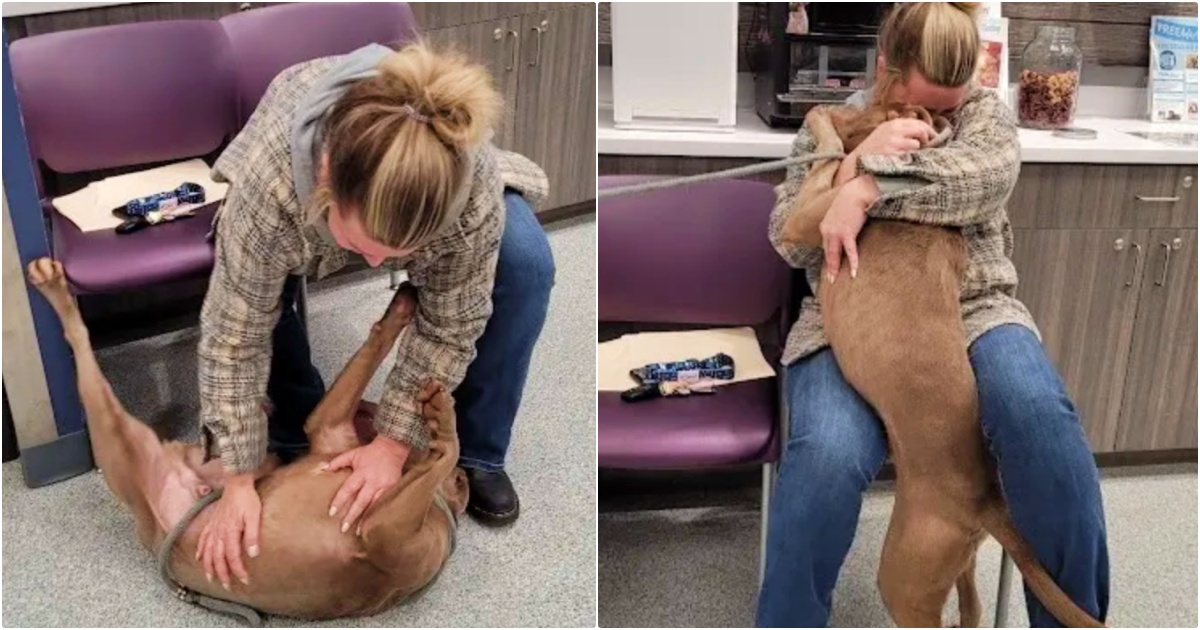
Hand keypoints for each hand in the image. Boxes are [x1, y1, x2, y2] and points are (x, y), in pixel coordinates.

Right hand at [196, 473, 260, 588]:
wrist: (237, 484)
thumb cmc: (247, 500)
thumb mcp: (254, 516)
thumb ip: (252, 536)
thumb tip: (252, 554)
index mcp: (229, 533)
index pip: (233, 557)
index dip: (238, 571)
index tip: (244, 580)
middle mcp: (218, 533)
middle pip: (218, 559)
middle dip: (223, 574)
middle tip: (228, 586)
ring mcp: (213, 529)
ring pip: (208, 552)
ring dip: (209, 567)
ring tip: (211, 578)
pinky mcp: (211, 523)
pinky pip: (203, 540)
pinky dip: (201, 551)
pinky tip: (199, 558)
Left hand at [326, 433, 410, 533]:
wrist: (393, 447)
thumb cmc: (370, 452)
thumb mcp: (353, 454)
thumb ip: (338, 462)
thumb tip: (323, 469)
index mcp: (362, 472)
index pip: (348, 489)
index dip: (340, 501)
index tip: (332, 513)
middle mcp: (373, 480)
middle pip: (361, 501)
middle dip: (352, 515)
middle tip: (343, 528)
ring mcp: (385, 485)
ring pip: (374, 505)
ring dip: (365, 518)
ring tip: (359, 531)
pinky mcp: (393, 488)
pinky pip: (384, 503)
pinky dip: (377, 513)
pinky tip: (372, 522)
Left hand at [820, 177, 878, 282]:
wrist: (857, 191)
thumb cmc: (852, 199)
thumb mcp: (841, 212)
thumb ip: (841, 223)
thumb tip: (848, 231)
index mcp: (825, 226)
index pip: (826, 245)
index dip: (828, 256)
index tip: (830, 266)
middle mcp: (827, 231)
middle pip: (827, 253)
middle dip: (828, 267)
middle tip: (830, 280)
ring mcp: (836, 233)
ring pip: (834, 255)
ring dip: (835, 269)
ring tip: (834, 280)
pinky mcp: (847, 233)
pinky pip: (850, 251)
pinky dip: (853, 262)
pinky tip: (854, 272)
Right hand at [837, 117, 935, 185]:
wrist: (856, 165)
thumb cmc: (872, 153)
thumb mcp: (884, 135)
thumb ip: (901, 132)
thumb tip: (923, 134)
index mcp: (892, 123)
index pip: (918, 122)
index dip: (929, 130)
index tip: (933, 138)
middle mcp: (893, 129)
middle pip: (921, 130)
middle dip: (929, 139)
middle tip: (930, 147)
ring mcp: (893, 141)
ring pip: (917, 143)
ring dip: (918, 151)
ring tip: (913, 157)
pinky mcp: (893, 152)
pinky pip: (911, 154)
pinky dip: (912, 158)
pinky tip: (906, 162)